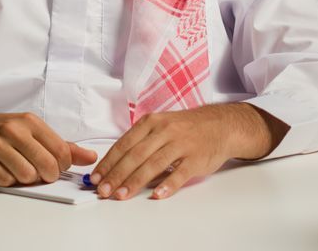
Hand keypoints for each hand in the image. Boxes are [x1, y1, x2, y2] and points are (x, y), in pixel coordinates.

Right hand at [0, 106, 96, 186]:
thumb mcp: (31, 131)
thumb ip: (61, 145)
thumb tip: (89, 157)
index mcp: (29, 122)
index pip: (60, 151)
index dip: (62, 165)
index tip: (56, 166)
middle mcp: (12, 130)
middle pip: (46, 165)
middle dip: (47, 175)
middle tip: (41, 173)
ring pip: (26, 176)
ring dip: (26, 179)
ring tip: (19, 170)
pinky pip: (6, 181)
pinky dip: (7, 181)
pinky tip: (3, 170)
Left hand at [89, 103, 286, 200]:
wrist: (221, 124)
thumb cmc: (186, 127)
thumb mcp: (161, 124)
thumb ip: (141, 141)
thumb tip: (116, 163)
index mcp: (152, 122)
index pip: (124, 144)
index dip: (109, 162)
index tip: (97, 177)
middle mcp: (165, 131)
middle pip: (135, 155)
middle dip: (116, 175)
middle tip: (103, 190)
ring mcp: (181, 144)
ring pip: (153, 164)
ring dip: (134, 182)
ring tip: (121, 195)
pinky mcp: (196, 158)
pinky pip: (180, 173)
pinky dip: (167, 185)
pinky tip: (157, 195)